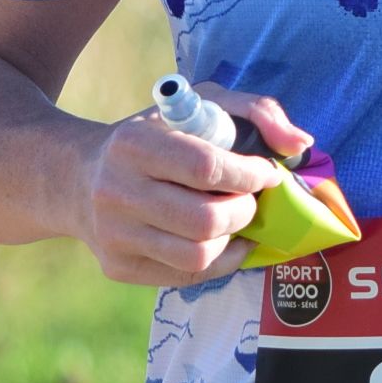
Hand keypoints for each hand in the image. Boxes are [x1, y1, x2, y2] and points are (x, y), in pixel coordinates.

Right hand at [72, 82, 313, 287]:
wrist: (80, 178)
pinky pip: (185, 277)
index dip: (249, 175)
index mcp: (133, 143)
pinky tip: (222, 241)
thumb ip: (257, 111)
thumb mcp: (200, 105)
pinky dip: (218, 261)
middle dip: (244, 212)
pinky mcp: (118, 267)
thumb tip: (301, 144)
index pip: (206, 168)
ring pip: (197, 256)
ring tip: (234, 219)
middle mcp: (116, 191)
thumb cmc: (157, 136)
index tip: (266, 173)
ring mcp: (114, 235)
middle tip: (249, 200)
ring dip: (233, 239)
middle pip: (204, 220)